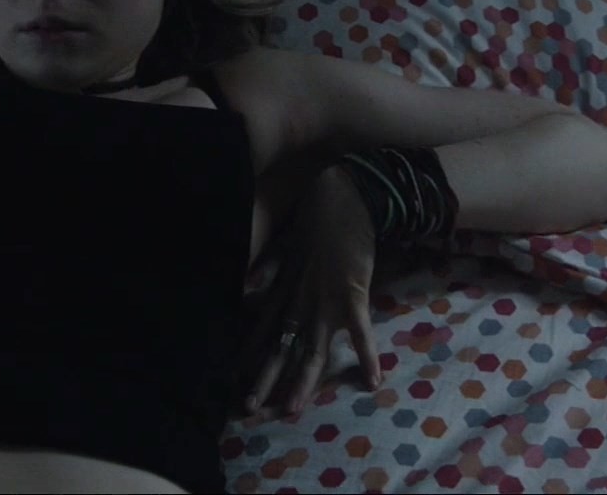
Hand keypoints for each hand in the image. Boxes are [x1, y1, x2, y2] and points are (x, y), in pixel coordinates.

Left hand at [244, 165, 381, 416]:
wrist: (347, 197)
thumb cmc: (319, 218)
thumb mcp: (285, 246)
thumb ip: (266, 270)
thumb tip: (244, 286)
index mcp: (284, 289)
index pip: (261, 329)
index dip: (248, 355)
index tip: (232, 378)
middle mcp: (300, 301)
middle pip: (279, 346)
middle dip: (264, 378)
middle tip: (248, 409)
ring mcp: (326, 301)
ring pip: (310, 349)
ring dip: (302, 381)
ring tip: (292, 409)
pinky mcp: (352, 296)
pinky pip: (360, 332)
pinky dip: (367, 355)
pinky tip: (373, 380)